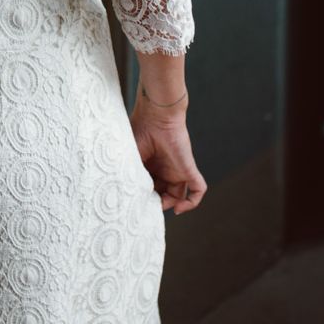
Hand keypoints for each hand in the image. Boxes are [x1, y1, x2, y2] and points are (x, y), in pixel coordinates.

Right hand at [130, 98, 206, 214]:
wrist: (156, 115)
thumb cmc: (139, 130)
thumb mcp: (129, 157)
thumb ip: (130, 176)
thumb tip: (125, 196)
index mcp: (149, 165)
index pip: (149, 187)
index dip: (144, 197)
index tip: (135, 203)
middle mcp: (163, 169)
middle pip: (163, 193)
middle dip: (156, 203)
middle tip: (147, 206)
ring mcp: (178, 170)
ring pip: (179, 196)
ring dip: (171, 205)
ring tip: (159, 205)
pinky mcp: (189, 169)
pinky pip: (198, 190)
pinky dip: (191, 203)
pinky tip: (179, 208)